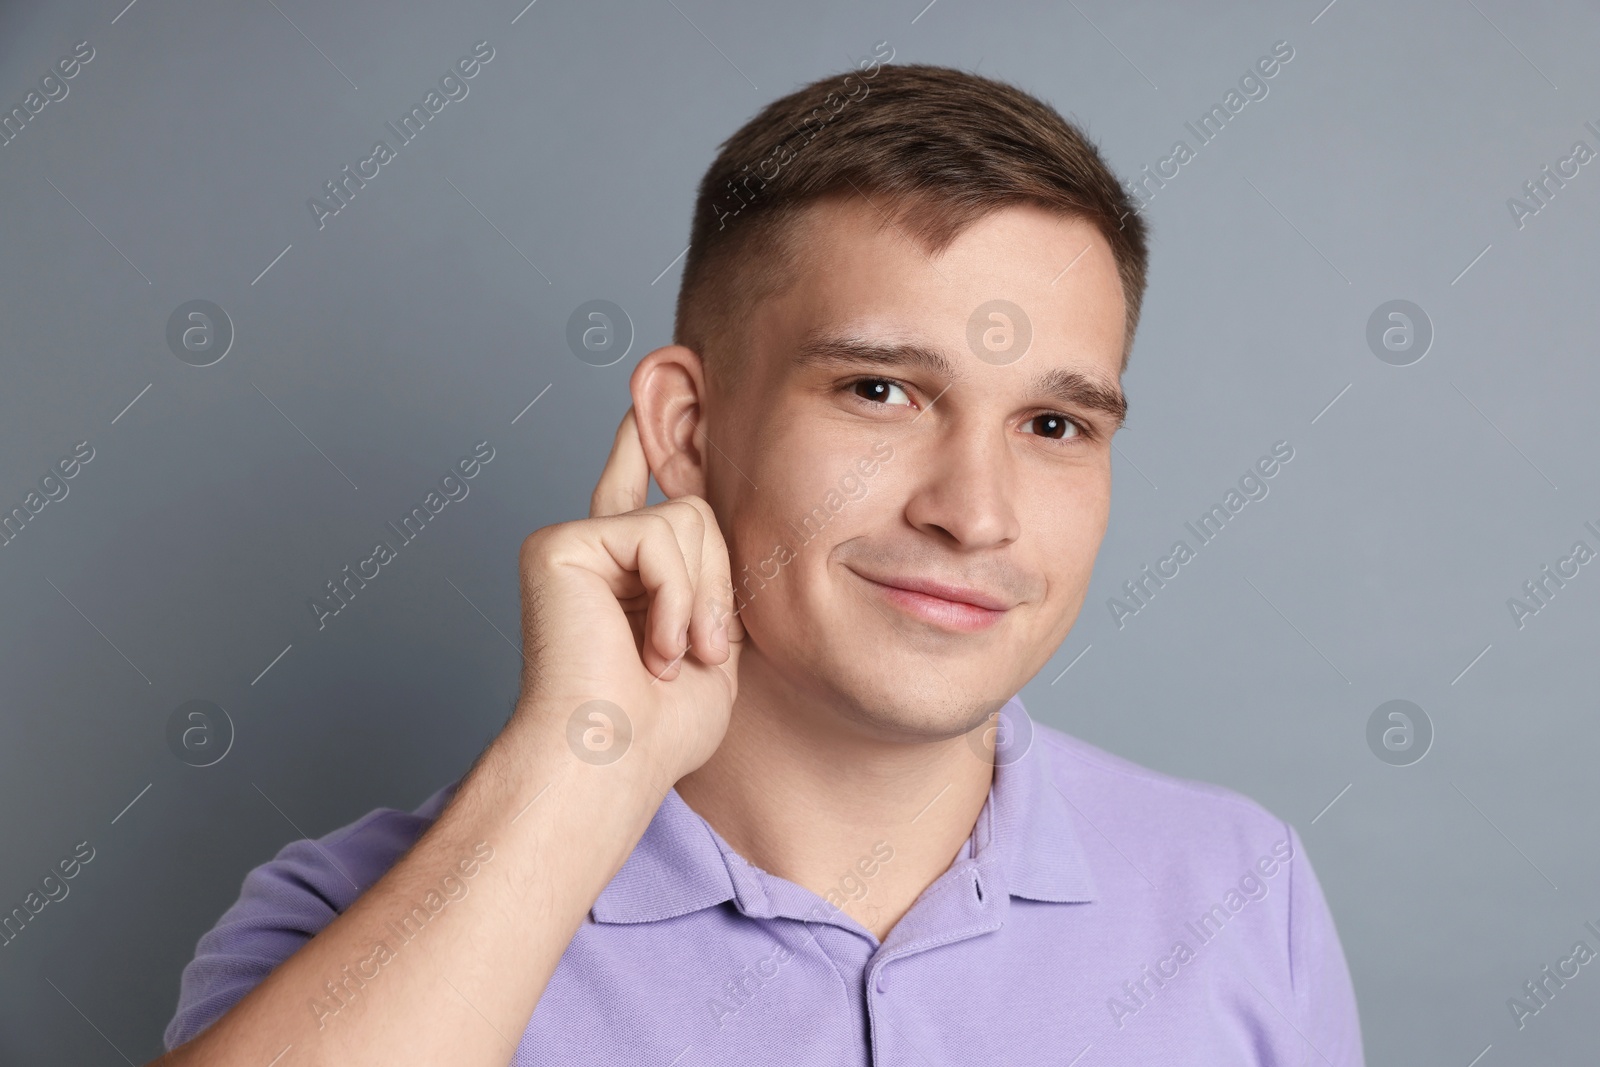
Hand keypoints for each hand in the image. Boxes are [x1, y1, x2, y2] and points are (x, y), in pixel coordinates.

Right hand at [511, 407, 742, 789]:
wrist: (612, 763)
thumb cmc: (659, 729)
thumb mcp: (710, 640)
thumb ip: (711, 576)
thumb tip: (703, 505)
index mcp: (622, 578)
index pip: (636, 497)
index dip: (637, 448)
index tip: (636, 401)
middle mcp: (591, 552)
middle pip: (697, 512)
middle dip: (718, 587)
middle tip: (698, 653)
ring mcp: (571, 545)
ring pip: (687, 518)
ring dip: (700, 600)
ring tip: (671, 657)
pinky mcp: (558, 544)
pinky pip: (658, 534)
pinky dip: (675, 597)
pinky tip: (652, 647)